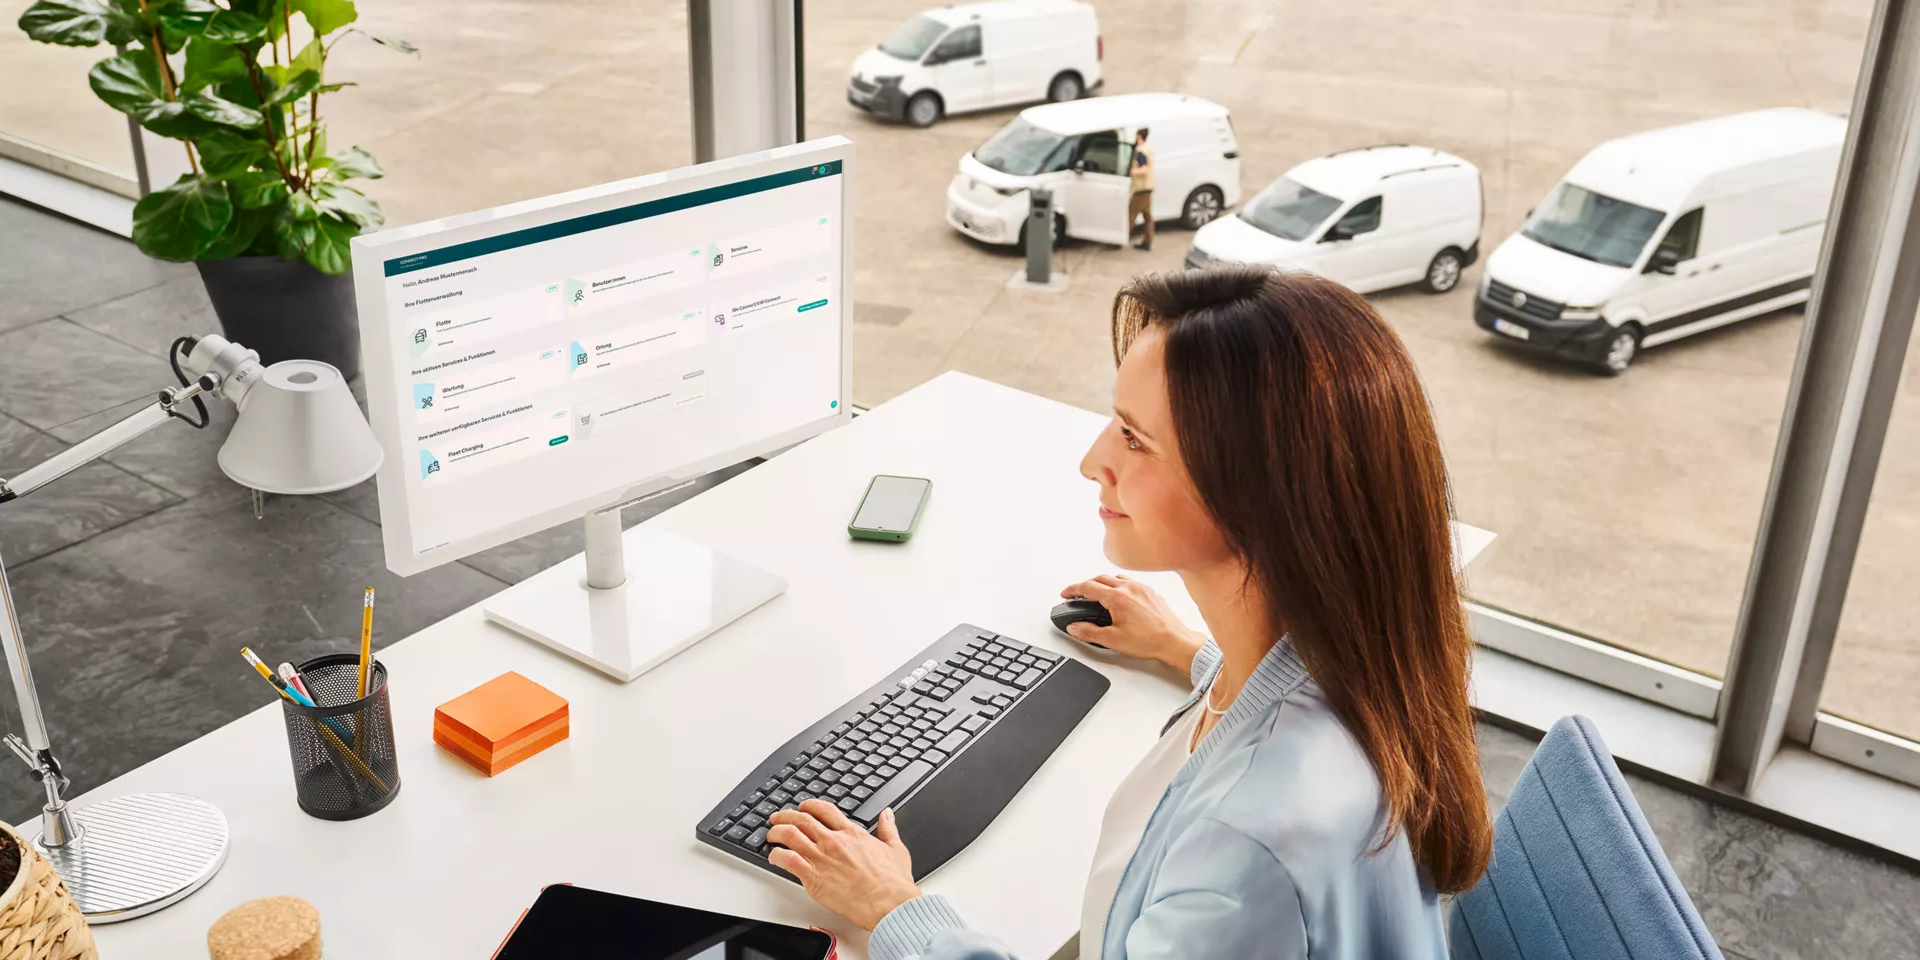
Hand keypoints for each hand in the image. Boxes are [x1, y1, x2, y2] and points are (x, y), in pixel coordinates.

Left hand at [767, 801, 920, 930]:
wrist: (888, 903)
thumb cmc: (892, 882)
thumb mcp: (896, 848)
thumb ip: (887, 828)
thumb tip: (886, 814)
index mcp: (852, 833)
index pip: (824, 809)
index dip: (809, 806)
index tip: (803, 808)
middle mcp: (833, 841)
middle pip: (801, 819)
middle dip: (785, 816)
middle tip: (778, 818)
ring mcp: (822, 858)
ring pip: (789, 835)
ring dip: (776, 832)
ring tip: (771, 835)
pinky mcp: (813, 877)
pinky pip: (787, 860)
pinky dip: (776, 855)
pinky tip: (774, 857)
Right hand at [1059, 574, 1206, 673]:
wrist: (1174, 641)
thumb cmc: (1150, 640)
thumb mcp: (1113, 640)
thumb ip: (1089, 632)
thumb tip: (1075, 627)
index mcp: (1117, 597)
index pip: (1088, 587)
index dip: (1073, 590)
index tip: (1066, 594)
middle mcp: (1129, 588)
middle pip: (1099, 578)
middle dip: (1085, 585)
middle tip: (1076, 594)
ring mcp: (1141, 588)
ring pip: (1115, 578)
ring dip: (1101, 582)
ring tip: (1095, 593)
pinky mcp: (1150, 592)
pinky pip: (1129, 581)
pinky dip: (1117, 584)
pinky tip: (1118, 595)